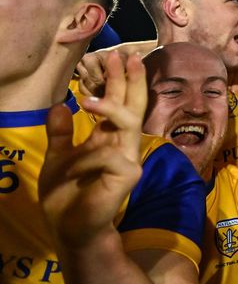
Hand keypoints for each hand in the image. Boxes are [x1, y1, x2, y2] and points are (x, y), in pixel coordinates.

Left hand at [39, 52, 146, 249]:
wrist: (69, 227)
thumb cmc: (66, 195)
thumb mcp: (58, 157)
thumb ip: (61, 133)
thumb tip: (59, 106)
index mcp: (108, 139)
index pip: (120, 103)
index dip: (120, 81)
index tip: (118, 57)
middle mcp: (123, 145)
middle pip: (134, 106)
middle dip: (131, 80)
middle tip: (126, 56)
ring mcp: (129, 159)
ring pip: (128, 123)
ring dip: (109, 108)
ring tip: (87, 99)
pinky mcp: (127, 176)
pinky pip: (111, 155)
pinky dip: (89, 158)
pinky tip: (74, 165)